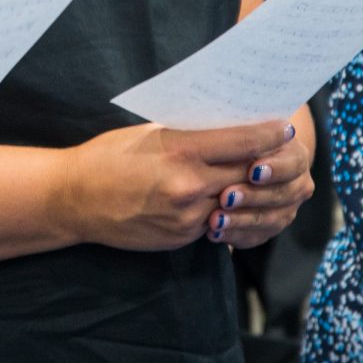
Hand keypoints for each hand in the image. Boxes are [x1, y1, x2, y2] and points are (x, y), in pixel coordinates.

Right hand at [55, 120, 303, 251]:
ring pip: (238, 203)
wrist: (75, 199)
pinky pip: (217, 223)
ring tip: (265, 178)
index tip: (285, 127)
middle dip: (270, 163)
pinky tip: (233, 200)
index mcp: (181, 151)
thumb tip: (228, 125)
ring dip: (254, 192)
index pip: (242, 142)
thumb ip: (191, 134)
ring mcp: (187, 216)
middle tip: (287, 152)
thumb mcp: (151, 133)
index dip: (270, 134)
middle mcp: (189, 185)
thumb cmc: (109, 156)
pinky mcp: (182, 237)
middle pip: (249, 173)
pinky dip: (227, 211)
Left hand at [204, 110, 314, 247]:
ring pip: (269, 219)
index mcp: (295, 154)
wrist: (240, 157)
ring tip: (214, 219)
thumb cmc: (237, 134)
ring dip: (241, 220)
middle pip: (282, 194)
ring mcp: (286, 208)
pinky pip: (256, 237)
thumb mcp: (239, 127)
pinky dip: (235, 236)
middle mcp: (297, 183)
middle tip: (226, 196)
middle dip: (253, 196)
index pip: (292, 162)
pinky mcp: (269, 228)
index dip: (275, 168)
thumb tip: (231, 128)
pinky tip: (214, 234)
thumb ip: (242, 132)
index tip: (252, 170)